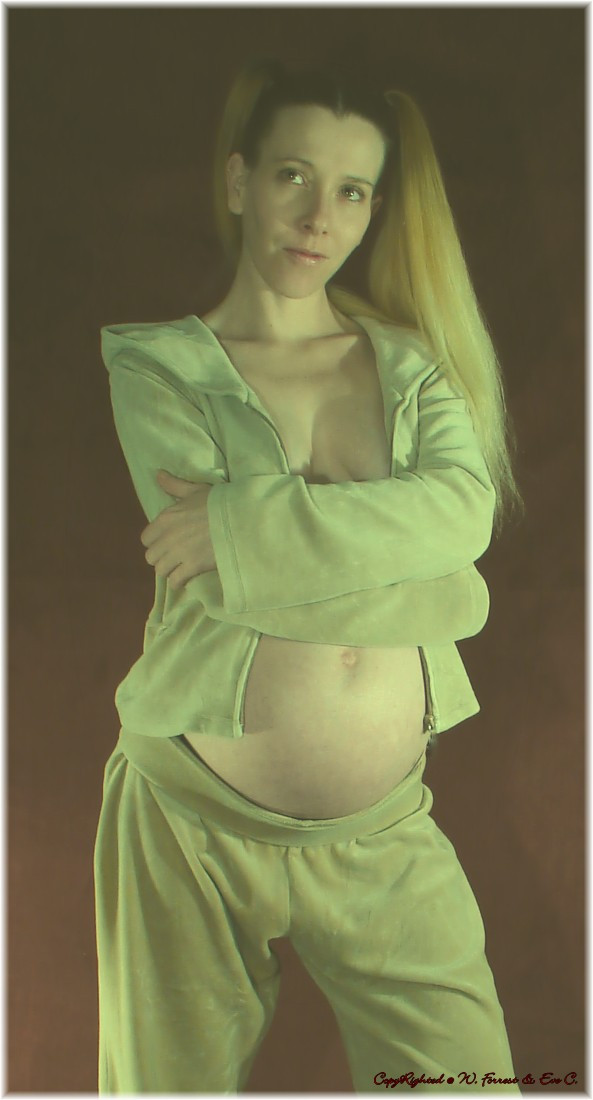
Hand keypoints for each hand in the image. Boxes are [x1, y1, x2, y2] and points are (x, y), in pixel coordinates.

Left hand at [140, 470, 216, 589]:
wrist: (240, 519)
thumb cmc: (218, 503)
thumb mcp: (195, 490)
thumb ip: (174, 485)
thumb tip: (158, 473)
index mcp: (166, 519)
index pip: (146, 538)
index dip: (155, 541)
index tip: (167, 541)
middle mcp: (168, 537)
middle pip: (151, 557)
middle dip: (161, 557)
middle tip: (174, 556)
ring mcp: (179, 553)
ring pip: (160, 570)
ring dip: (169, 570)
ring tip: (180, 568)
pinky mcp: (192, 567)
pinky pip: (175, 581)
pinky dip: (179, 581)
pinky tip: (187, 577)